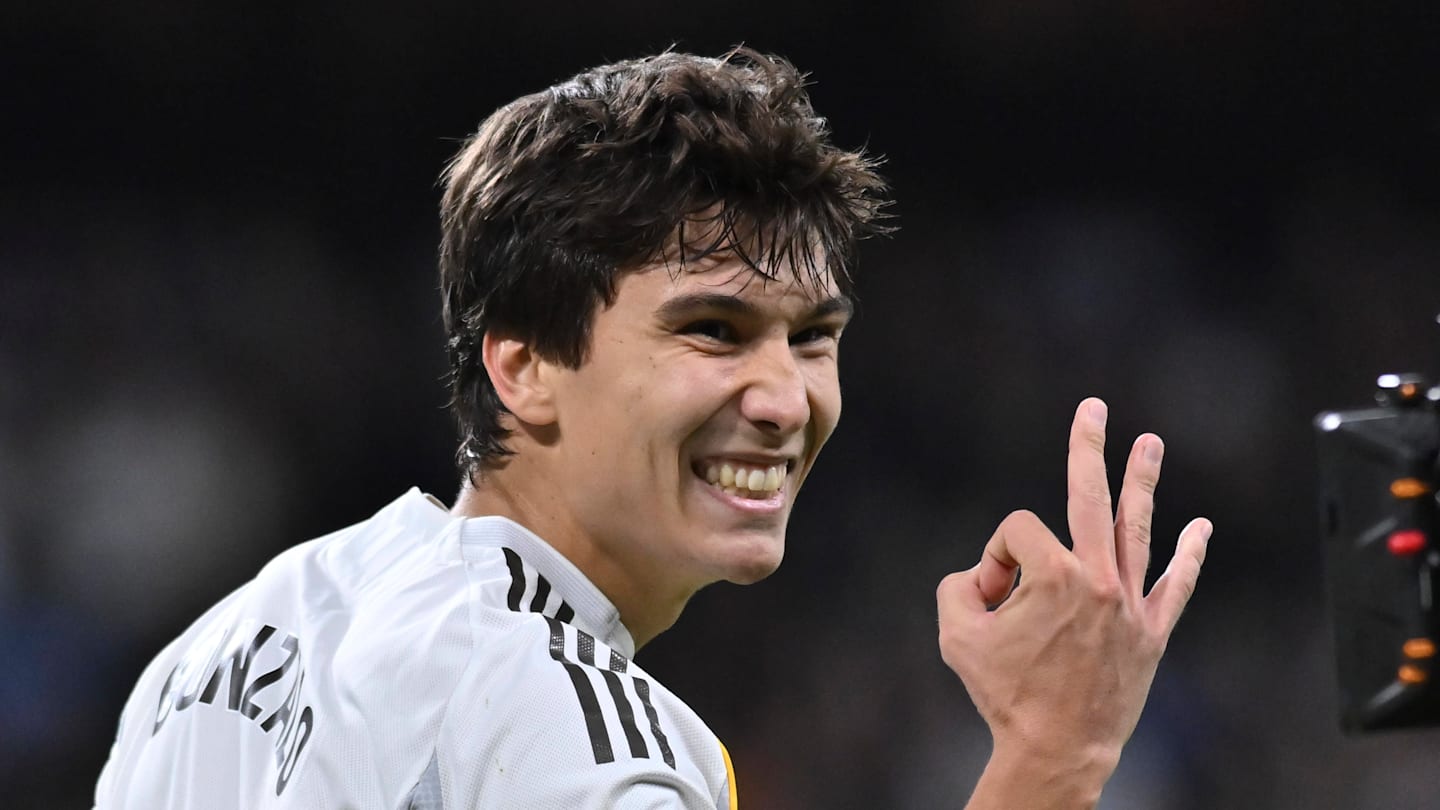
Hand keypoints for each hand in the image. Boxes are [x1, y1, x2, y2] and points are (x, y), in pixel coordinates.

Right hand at [937, 398, 1209, 803]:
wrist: (1057, 749)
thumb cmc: (1003, 694)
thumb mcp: (955, 632)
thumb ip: (958, 586)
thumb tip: (985, 575)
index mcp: (1052, 573)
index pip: (1016, 531)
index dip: (994, 560)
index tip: (992, 601)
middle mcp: (1098, 578)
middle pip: (1090, 495)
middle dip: (1088, 446)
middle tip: (1094, 408)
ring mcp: (1130, 603)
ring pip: (1138, 528)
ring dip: (1143, 482)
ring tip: (1150, 443)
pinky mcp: (1152, 632)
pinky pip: (1176, 585)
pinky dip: (1190, 556)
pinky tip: (1201, 529)